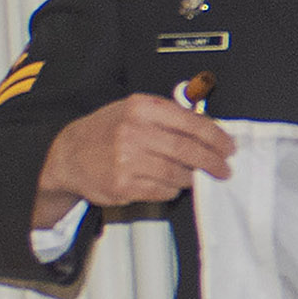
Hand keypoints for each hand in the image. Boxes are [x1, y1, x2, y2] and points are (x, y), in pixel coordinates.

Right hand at [34, 92, 235, 221]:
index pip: (190, 122)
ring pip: (177, 173)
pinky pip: (162, 190)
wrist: (69, 154)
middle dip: (212, 161)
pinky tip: (172, 184)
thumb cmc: (106, 130)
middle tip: (224, 168)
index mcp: (140, 108)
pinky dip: (173, 189)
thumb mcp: (132, 109)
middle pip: (187, 150)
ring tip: (197, 176)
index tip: (228, 146)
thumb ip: (167, 114)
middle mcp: (133, 132)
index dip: (215, 137)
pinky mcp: (123, 184)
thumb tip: (207, 127)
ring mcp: (127, 160)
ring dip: (192, 177)